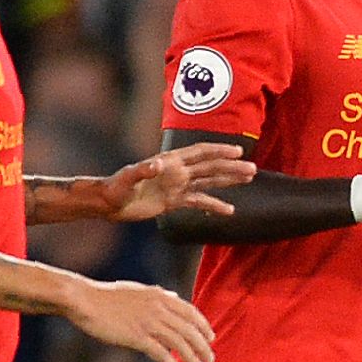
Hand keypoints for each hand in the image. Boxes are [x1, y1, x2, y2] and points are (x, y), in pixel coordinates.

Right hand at [62, 277, 216, 361]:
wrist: (85, 300)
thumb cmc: (108, 297)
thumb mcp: (138, 290)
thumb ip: (158, 294)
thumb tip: (174, 296)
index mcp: (159, 296)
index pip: (190, 311)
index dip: (203, 326)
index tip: (211, 337)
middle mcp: (158, 308)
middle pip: (189, 329)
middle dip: (203, 345)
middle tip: (210, 358)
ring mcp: (148, 323)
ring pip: (180, 343)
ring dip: (192, 357)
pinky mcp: (137, 337)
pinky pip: (162, 354)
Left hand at [97, 144, 256, 219]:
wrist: (109, 203)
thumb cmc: (115, 187)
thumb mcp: (127, 178)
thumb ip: (142, 170)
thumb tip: (157, 164)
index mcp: (170, 163)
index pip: (199, 153)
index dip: (218, 151)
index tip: (237, 151)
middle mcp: (177, 172)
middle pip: (210, 167)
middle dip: (231, 167)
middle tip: (252, 169)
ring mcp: (177, 186)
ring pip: (209, 182)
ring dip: (228, 181)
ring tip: (248, 180)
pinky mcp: (174, 201)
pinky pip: (199, 202)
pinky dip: (214, 206)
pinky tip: (229, 211)